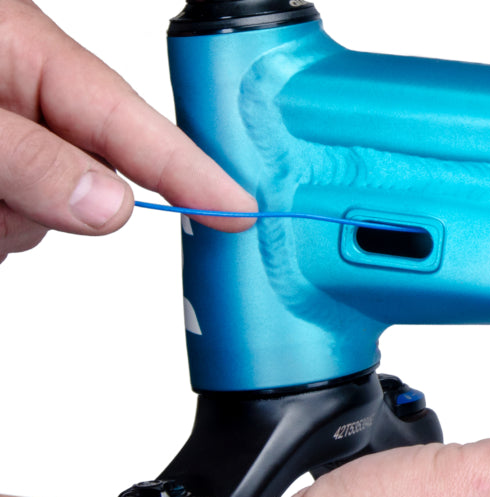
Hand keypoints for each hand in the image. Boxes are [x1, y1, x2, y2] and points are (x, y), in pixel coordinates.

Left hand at [0, 0, 255, 261]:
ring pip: (54, 212)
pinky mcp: (3, 178)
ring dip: (11, 217)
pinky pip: (20, 224)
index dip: (197, 172)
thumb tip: (111, 208)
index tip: (241, 211)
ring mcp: (17, 142)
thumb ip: (36, 161)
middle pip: (96, 178)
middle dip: (57, 200)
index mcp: (34, 56)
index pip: (137, 125)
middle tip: (3, 191)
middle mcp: (31, 97)